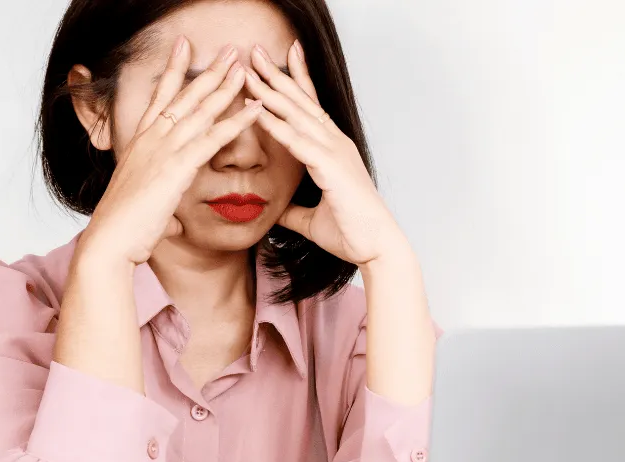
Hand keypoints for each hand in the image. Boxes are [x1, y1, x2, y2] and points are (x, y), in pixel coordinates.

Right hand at [78, 37, 263, 265]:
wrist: (110, 240)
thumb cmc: (124, 229)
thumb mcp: (145, 210)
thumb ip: (161, 208)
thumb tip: (170, 224)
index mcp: (140, 144)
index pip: (160, 98)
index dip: (174, 71)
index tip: (185, 47)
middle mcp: (150, 140)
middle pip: (184, 96)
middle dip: (208, 70)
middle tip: (230, 50)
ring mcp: (163, 151)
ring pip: (200, 110)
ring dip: (225, 87)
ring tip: (245, 67)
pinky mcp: (177, 167)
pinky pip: (213, 138)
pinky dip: (236, 121)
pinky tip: (255, 108)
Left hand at [244, 41, 407, 266]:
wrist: (376, 247)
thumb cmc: (351, 232)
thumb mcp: (312, 219)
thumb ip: (294, 210)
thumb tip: (277, 211)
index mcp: (334, 149)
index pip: (312, 106)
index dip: (296, 79)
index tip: (282, 56)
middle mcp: (336, 143)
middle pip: (301, 101)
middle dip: (277, 74)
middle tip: (253, 51)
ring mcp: (335, 152)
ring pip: (297, 114)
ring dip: (271, 90)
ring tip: (248, 69)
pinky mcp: (331, 167)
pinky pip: (297, 141)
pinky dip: (276, 124)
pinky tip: (257, 109)